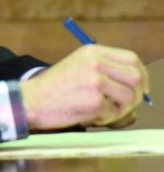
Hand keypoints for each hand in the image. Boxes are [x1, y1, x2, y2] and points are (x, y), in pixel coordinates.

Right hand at [20, 44, 148, 129]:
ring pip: (128, 97)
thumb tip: (137, 84)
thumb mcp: (78, 65)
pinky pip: (114, 113)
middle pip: (136, 77)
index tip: (140, 88)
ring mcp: (96, 82)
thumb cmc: (54, 88)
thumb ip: (104, 68)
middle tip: (126, 105)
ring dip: (120, 109)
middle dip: (136, 95)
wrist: (30, 100)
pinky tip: (89, 116)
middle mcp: (96, 63)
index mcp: (92, 52)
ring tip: (102, 112)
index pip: (132, 59)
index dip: (141, 75)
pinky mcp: (94, 101)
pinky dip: (105, 119)